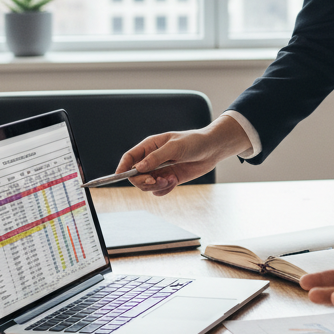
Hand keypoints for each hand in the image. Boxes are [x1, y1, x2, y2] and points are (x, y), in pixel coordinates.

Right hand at [115, 114, 251, 195]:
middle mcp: (152, 159)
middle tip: (155, 180)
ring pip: (147, 185)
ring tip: (170, 180)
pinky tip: (174, 181)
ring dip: (156, 186)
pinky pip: (159, 190)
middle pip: (136, 175)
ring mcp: (161, 170)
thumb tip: (139, 168)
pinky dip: (164, 189)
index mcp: (150, 146)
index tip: (119, 176)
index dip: (122, 167)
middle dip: (143, 181)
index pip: (130, 157)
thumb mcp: (175, 147)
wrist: (213, 149)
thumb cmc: (194, 142)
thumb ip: (157, 157)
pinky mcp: (170, 179)